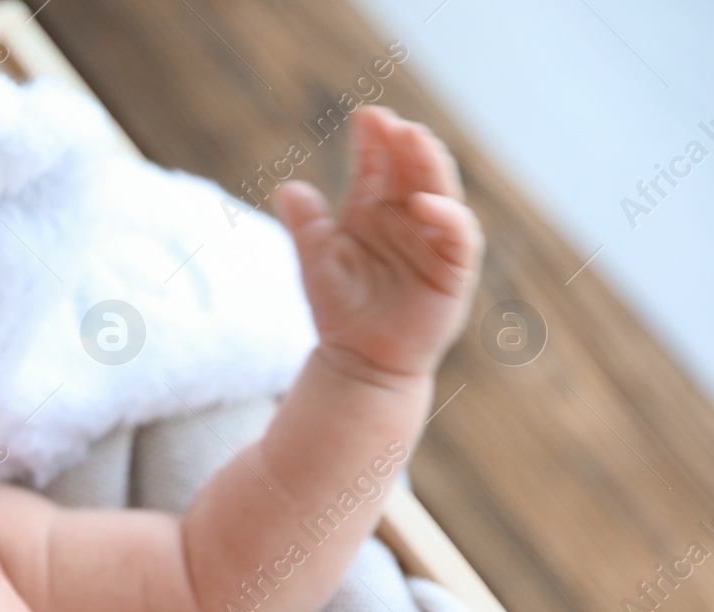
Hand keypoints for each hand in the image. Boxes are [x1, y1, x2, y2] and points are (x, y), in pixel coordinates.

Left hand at [273, 106, 482, 379]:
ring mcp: (433, 240)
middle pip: (411, 168)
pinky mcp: (453, 267)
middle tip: (389, 122)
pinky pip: (457, 234)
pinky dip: (445, 215)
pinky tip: (423, 202)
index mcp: (372, 210)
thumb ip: (305, 226)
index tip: (364, 116)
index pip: (377, 165)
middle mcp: (406, 218)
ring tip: (413, 138)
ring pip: (439, 190)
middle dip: (403, 143)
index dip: (373, 140)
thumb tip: (286, 187)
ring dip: (428, 164)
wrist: (360, 360)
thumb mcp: (316, 263)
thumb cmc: (339, 310)